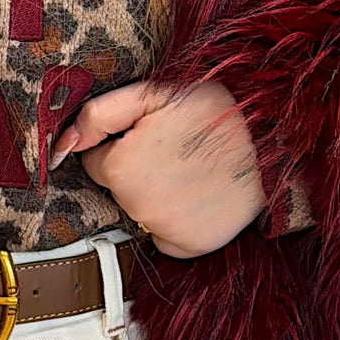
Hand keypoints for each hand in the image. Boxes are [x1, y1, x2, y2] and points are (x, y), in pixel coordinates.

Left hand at [47, 76, 274, 258]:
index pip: (98, 161)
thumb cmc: (217, 110)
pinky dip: (179, 220)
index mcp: (119, 167)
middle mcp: (135, 205)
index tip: (156, 134)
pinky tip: (202, 195)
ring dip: (160, 193)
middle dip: (141, 169)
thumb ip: (99, 115)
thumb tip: (61, 145)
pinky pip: (167, 235)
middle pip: (121, 187)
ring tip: (196, 169)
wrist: (277, 142)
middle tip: (180, 148)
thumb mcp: (155, 93)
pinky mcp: (189, 246)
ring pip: (144, 210)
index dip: (125, 144)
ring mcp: (162, 229)